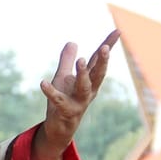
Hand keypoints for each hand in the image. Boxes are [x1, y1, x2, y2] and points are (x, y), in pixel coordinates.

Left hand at [33, 30, 120, 159]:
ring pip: (84, 88)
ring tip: (81, 60)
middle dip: (103, 62)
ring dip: (83, 74)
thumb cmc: (63, 100)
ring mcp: (79, 102)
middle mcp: (88, 91)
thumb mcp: (63, 78)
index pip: (99, 61)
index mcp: (89, 81)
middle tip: (105, 48)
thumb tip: (72, 42)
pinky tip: (42, 82)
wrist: (58, 128)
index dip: (107, 46)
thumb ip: (66, 60)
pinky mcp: (65, 111)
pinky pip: (58, 100)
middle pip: (98, 75)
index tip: (118, 31)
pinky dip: (50, 92)